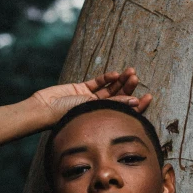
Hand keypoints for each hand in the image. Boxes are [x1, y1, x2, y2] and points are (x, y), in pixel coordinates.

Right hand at [31, 67, 152, 126]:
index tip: (148, 98)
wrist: (44, 109)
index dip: (137, 105)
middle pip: (118, 98)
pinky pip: (96, 83)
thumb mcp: (92, 109)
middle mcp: (97, 110)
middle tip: (137, 78)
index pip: (123, 112)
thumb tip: (134, 102)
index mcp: (101, 120)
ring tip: (130, 72)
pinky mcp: (80, 89)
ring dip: (120, 80)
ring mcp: (88, 99)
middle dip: (129, 88)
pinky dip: (106, 78)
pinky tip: (114, 74)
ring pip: (109, 89)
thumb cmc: (66, 116)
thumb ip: (112, 104)